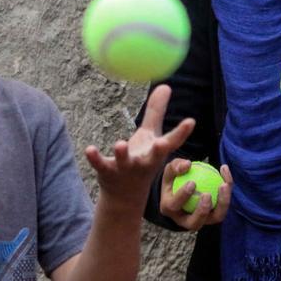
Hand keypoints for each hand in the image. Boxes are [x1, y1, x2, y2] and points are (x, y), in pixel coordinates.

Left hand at [85, 85, 194, 208]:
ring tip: (120, 144)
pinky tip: (90, 149)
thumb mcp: (150, 136)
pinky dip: (95, 157)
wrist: (125, 195)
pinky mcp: (107, 172)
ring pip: (124, 161)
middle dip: (158, 150)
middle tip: (161, 142)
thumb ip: (156, 112)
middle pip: (153, 156)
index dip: (182, 133)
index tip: (191, 121)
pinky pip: (100, 164)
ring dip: (122, 154)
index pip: (172, 143)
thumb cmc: (141, 159)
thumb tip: (166, 85)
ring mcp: (126, 168)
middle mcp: (144, 162)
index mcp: (156, 153)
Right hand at [159, 158, 232, 230]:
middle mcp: (185, 221)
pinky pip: (223, 207)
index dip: (183, 196)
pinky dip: (227, 193)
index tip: (192, 182)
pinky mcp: (214, 217)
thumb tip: (188, 164)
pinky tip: (226, 177)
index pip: (175, 205)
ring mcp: (202, 221)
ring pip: (215, 218)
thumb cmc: (175, 179)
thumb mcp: (170, 171)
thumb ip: (176, 166)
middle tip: (207, 194)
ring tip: (224, 185)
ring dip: (222, 203)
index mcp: (169, 209)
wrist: (182, 191)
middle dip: (201, 211)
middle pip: (194, 223)